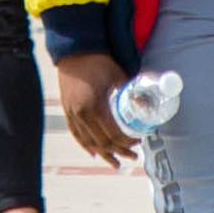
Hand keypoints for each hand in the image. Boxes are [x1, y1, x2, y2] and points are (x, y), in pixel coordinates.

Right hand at [56, 51, 133, 167]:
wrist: (74, 49)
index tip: (138, 141)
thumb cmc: (98, 60)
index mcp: (95, 106)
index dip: (126, 142)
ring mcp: (72, 113)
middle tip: (132, 155)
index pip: (113, 134)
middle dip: (119, 151)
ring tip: (116, 162)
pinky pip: (76, 133)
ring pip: (89, 142)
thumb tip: (146, 104)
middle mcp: (82, 114)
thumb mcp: (117, 75)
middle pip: (102, 142)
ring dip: (104, 153)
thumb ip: (130, 91)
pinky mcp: (67, 110)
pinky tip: (93, 153)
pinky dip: (85, 145)